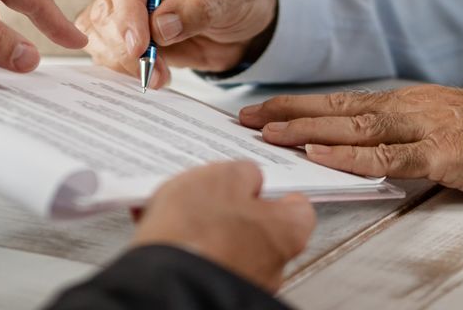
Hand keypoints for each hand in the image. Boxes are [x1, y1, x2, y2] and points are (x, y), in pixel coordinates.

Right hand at [78, 0, 277, 88]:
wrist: (243, 21)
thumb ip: (197, 9)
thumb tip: (160, 26)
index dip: (128, 7)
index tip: (139, 43)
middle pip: (106, 4)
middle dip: (123, 42)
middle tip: (150, 69)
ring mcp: (124, 2)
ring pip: (99, 30)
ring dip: (122, 60)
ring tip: (159, 75)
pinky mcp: (123, 31)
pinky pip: (106, 50)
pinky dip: (122, 68)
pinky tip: (152, 74)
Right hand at [131, 161, 314, 290]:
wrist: (164, 282)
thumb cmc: (199, 232)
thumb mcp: (223, 178)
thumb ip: (244, 174)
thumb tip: (248, 178)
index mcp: (285, 232)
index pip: (298, 210)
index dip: (277, 194)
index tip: (260, 184)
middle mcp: (272, 265)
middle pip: (261, 229)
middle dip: (237, 214)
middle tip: (211, 195)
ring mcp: (244, 281)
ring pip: (229, 247)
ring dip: (209, 232)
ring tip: (176, 213)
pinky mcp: (212, 290)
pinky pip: (205, 262)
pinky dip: (190, 248)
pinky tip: (164, 232)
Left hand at [240, 86, 462, 203]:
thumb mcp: (452, 127)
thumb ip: (413, 135)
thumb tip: (372, 147)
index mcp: (413, 101)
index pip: (344, 101)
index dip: (300, 105)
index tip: (261, 110)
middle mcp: (413, 106)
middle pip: (337, 107)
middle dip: (287, 112)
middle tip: (242, 116)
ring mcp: (428, 126)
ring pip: (354, 126)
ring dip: (305, 128)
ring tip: (265, 131)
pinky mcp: (446, 152)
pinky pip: (388, 155)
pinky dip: (349, 154)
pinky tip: (319, 153)